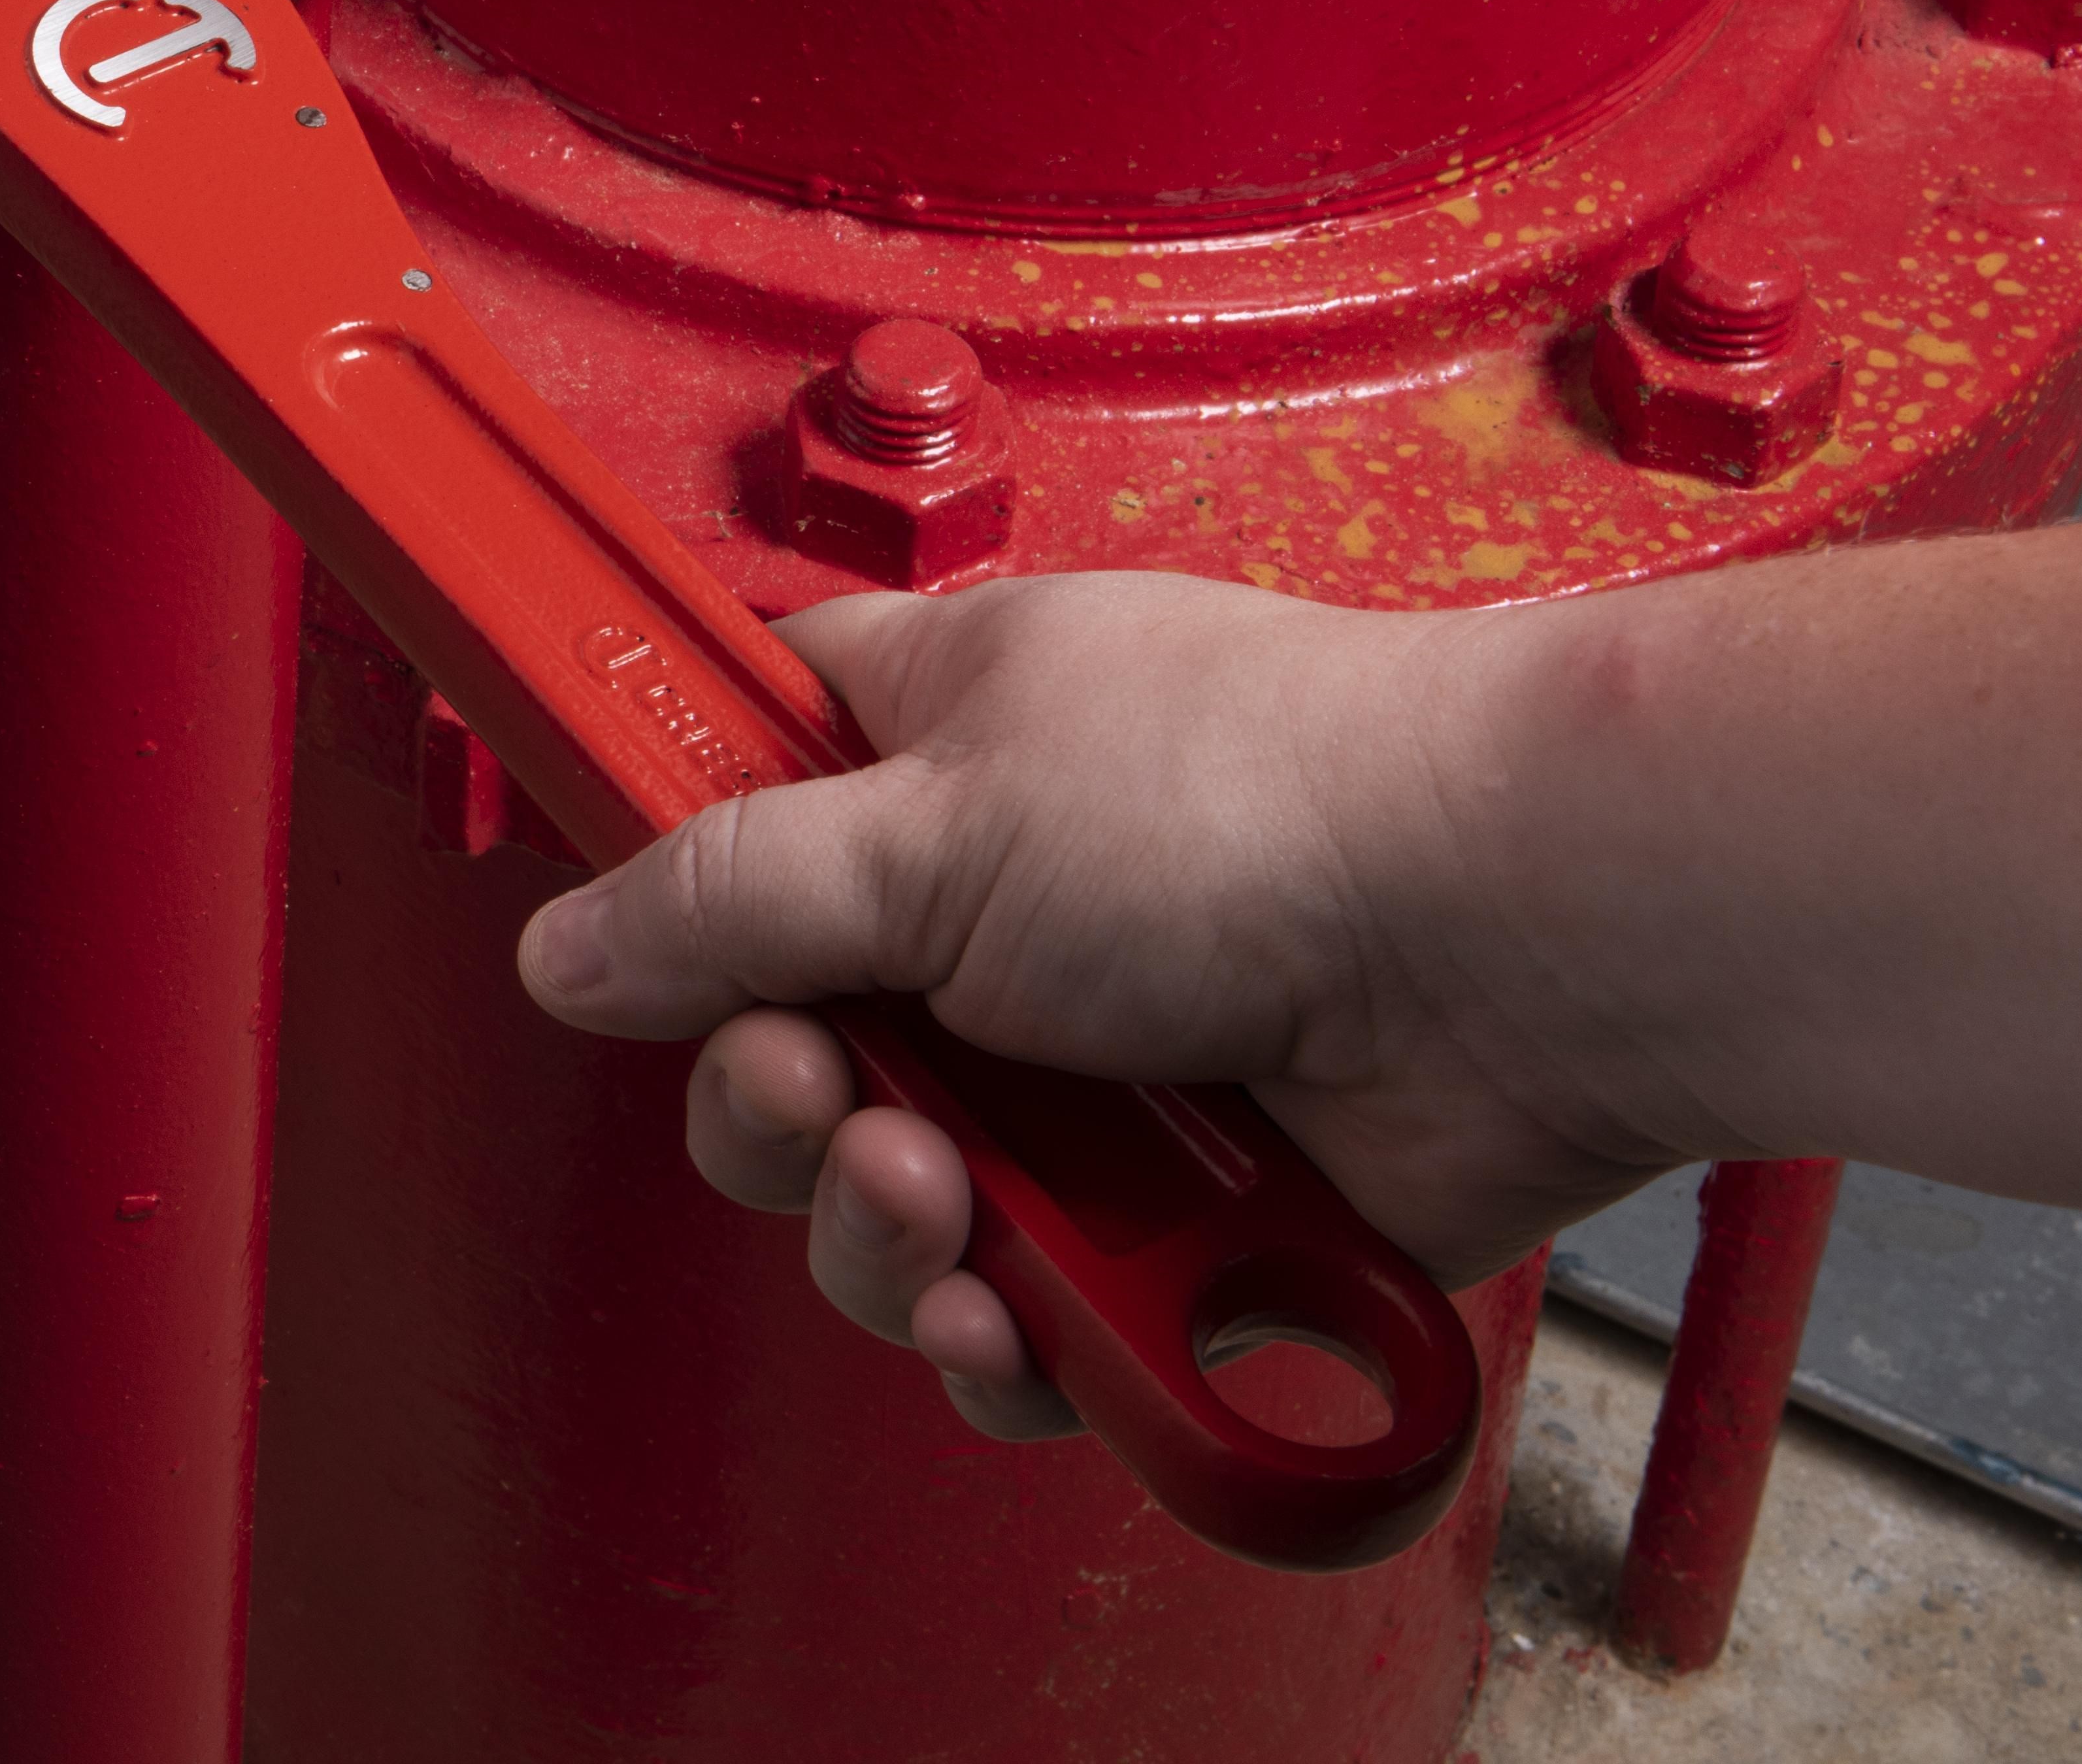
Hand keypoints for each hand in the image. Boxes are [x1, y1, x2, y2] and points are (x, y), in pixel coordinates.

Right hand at [512, 573, 1684, 1436]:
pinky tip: (1016, 1309)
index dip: (656, 847)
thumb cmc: (1273, 797)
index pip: (731, 779)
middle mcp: (988, 909)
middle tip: (822, 1088)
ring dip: (880, 1225)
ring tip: (948, 1197)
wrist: (1513, 943)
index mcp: (928, 746)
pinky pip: (1013, 1319)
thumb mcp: (937, 822)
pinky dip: (1001, 1334)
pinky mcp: (1158, 1218)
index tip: (609, 916)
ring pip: (880, 1199)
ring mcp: (1073, 1068)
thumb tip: (568, 944)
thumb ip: (724, 894)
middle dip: (773, 1102)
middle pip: (772, 1040)